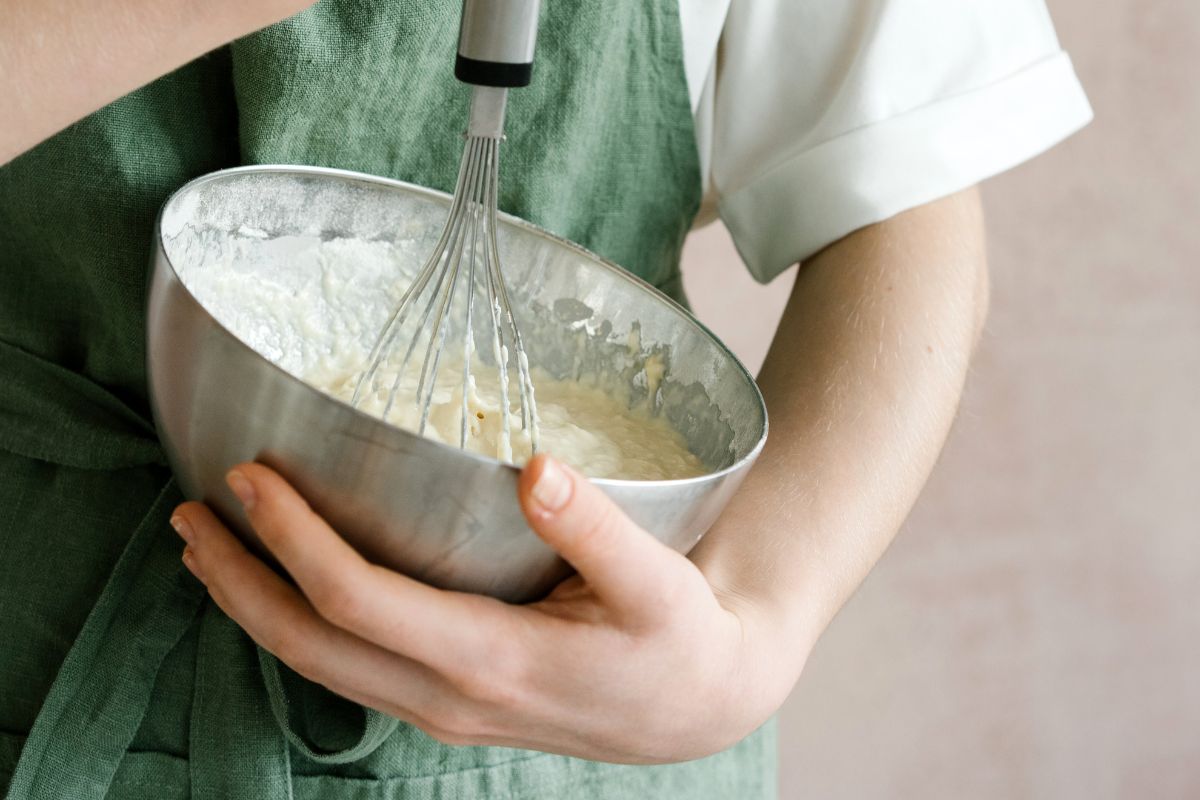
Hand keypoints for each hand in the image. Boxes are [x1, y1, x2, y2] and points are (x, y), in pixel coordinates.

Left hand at [169, 457, 805, 763]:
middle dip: (238, 582)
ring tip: (207, 551)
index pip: (359, 602)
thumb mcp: (658, 584)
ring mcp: (443, 706)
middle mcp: (450, 694)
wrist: (699, 706)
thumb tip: (538, 467)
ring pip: (320, 666)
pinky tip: (283, 591)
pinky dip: (299, 627)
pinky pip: (350, 668)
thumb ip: (597, 528)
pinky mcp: (449, 699)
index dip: (294, 541)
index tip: (249, 479)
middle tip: (186, 515)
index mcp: (493, 659)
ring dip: (253, 609)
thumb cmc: (680, 639)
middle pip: (310, 646)